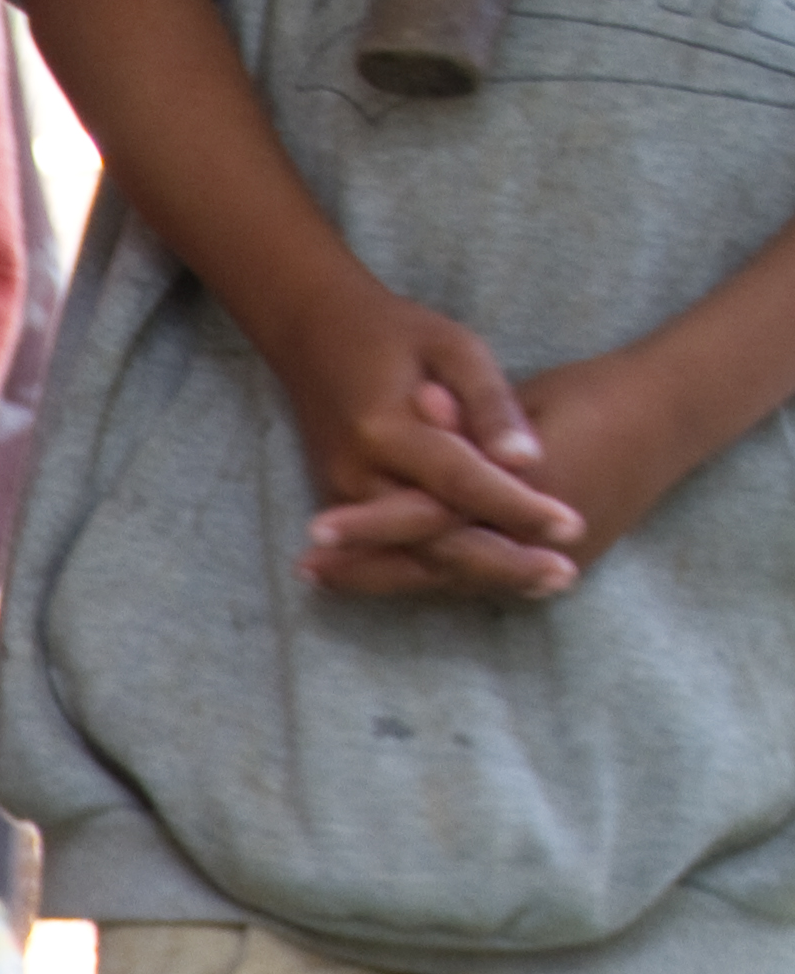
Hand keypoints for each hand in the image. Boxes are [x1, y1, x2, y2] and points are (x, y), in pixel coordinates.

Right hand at [263, 283, 586, 602]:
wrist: (312, 335)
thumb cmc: (393, 331)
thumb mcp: (452, 347)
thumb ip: (488, 404)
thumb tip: (527, 460)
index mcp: (383, 430)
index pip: (461, 482)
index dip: (517, 506)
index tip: (572, 525)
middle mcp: (357, 474)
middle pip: (435, 539)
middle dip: (503, 561)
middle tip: (565, 574)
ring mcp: (344, 495)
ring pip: (415, 553)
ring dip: (480, 573)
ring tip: (544, 584)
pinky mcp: (344, 503)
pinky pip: (398, 548)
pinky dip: (446, 566)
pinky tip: (495, 576)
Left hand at [307, 341, 699, 599]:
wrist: (666, 411)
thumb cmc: (589, 393)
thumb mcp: (522, 396)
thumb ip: (468, 411)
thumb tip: (416, 408)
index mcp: (526, 492)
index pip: (435, 517)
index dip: (373, 525)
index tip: (315, 533)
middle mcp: (537, 538)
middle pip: (435, 564)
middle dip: (369, 570)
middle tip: (307, 570)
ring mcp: (549, 559)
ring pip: (453, 578)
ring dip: (389, 580)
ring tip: (325, 578)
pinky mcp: (558, 565)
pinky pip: (477, 579)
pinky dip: (428, 577)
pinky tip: (383, 575)